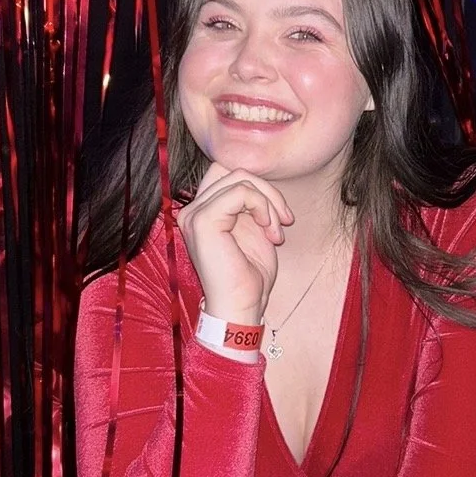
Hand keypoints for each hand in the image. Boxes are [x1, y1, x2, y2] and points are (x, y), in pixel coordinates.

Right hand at [176, 162, 292, 322]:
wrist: (241, 306)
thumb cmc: (249, 275)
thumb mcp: (254, 229)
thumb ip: (251, 203)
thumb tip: (261, 180)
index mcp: (202, 211)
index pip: (227, 173)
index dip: (258, 187)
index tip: (278, 216)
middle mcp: (192, 210)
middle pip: (233, 170)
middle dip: (266, 192)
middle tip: (283, 221)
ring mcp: (194, 214)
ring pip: (240, 178)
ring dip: (268, 202)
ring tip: (276, 232)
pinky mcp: (203, 221)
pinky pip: (240, 192)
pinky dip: (262, 207)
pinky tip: (269, 232)